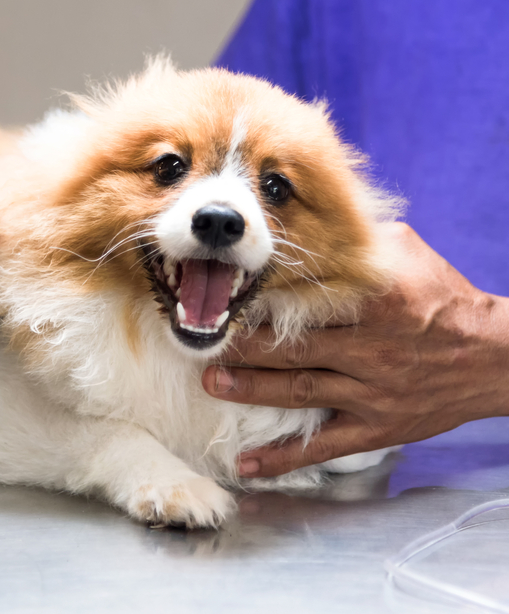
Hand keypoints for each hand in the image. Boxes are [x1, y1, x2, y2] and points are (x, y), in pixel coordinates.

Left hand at [201, 222, 508, 477]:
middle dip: (244, 346)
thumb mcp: (404, 253)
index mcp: (377, 302)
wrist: (494, 357)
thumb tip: (304, 216)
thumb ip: (354, 239)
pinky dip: (283, 459)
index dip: (264, 298)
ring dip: (251, 389)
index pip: (309, 298)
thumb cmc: (441, 298)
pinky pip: (323, 446)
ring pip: (300, 391)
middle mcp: (373, 348)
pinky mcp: (376, 428)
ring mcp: (373, 392)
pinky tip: (246, 465)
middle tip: (203, 341)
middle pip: (295, 347)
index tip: (227, 294)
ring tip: (212, 381)